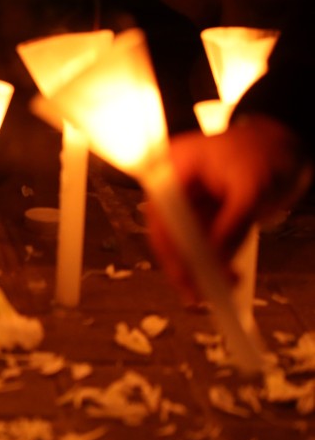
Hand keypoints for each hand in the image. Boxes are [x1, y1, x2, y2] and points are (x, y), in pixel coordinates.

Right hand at [146, 115, 311, 299]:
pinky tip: (225, 275)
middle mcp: (170, 184)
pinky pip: (198, 240)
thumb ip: (232, 223)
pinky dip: (211, 259)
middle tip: (198, 294)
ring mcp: (184, 198)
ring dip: (199, 266)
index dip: (169, 246)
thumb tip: (215, 258)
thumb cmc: (264, 154)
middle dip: (184, 263)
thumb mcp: (251, 188)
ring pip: (181, 240)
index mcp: (172, 167)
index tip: (184, 275)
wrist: (280, 146)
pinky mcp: (199, 211)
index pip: (159, 213)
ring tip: (223, 287)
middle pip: (165, 230)